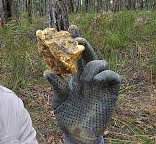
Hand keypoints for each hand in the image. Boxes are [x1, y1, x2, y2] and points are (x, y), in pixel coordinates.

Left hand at [44, 26, 120, 143]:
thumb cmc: (67, 114)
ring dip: (91, 64)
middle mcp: (87, 75)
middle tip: (76, 38)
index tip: (68, 29)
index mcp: (75, 75)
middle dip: (83, 43)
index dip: (73, 41)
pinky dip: (105, 74)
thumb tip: (47, 71)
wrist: (77, 132)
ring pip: (101, 61)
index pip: (75, 55)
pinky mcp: (110, 92)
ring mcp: (99, 83)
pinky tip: (94, 80)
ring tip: (83, 78)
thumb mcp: (58, 99)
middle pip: (88, 54)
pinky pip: (113, 76)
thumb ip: (56, 85)